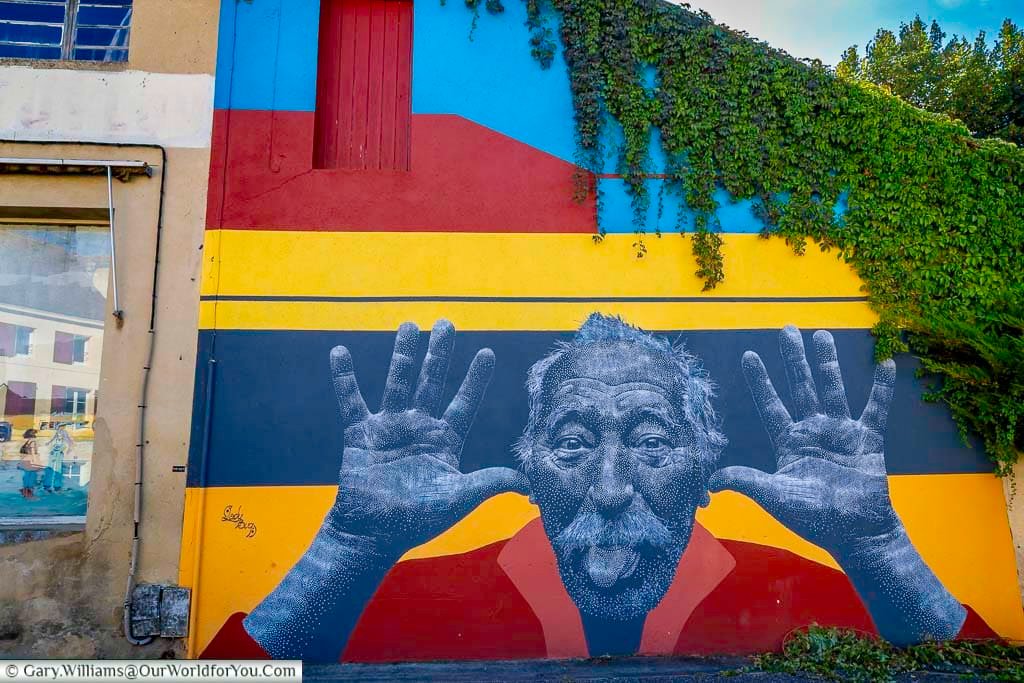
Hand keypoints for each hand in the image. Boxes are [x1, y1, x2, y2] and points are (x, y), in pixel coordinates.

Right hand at [325, 320, 527, 557]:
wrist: (374, 535)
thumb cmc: (418, 520)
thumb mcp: (460, 498)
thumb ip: (491, 482)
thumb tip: (530, 482)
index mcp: (445, 441)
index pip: (465, 403)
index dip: (475, 379)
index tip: (487, 352)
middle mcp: (419, 428)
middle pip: (432, 382)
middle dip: (440, 353)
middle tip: (446, 322)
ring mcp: (389, 428)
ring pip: (398, 383)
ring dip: (403, 354)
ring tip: (410, 325)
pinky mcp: (360, 435)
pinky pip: (351, 401)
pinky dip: (344, 378)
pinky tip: (340, 352)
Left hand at [709, 325, 899, 558]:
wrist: (856, 534)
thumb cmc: (814, 519)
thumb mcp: (774, 497)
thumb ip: (747, 482)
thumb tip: (710, 480)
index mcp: (789, 443)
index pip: (770, 406)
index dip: (760, 382)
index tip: (749, 355)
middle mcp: (812, 432)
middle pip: (799, 387)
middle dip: (792, 359)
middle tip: (786, 329)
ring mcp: (840, 433)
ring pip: (832, 389)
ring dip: (827, 362)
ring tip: (821, 334)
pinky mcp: (868, 440)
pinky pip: (876, 409)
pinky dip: (882, 388)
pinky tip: (885, 363)